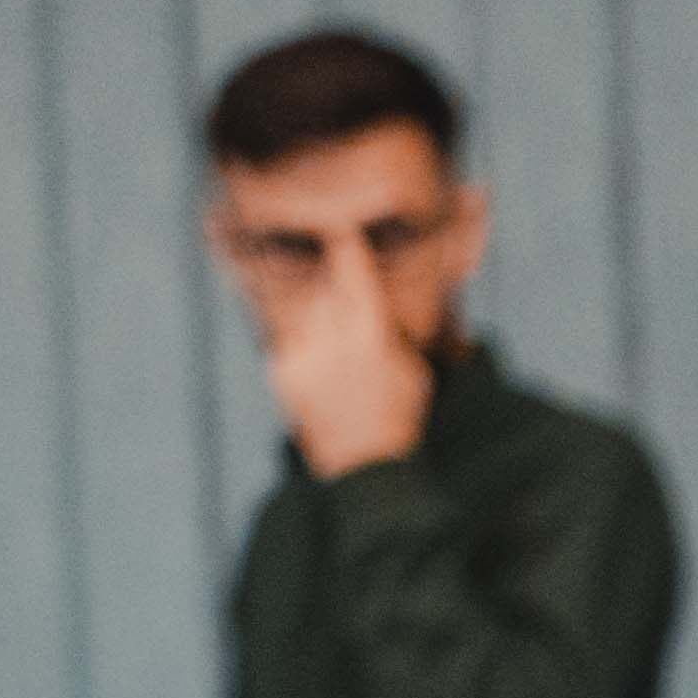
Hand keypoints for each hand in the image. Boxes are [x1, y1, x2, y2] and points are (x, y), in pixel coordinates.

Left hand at [265, 260, 431, 478]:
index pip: (352, 274)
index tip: (341, 230)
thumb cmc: (398, 415)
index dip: (346, 247)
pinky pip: (290, 336)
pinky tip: (322, 363)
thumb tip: (376, 291)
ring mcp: (303, 357)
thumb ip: (393, 328)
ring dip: (319, 316)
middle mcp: (333, 343)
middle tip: (346, 303)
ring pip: (304, 310)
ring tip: (338, 343)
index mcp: (371, 339)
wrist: (364, 466)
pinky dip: (305, 341)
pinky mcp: (283, 371)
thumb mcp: (413, 370)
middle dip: (335, 291)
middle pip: (325, 290)